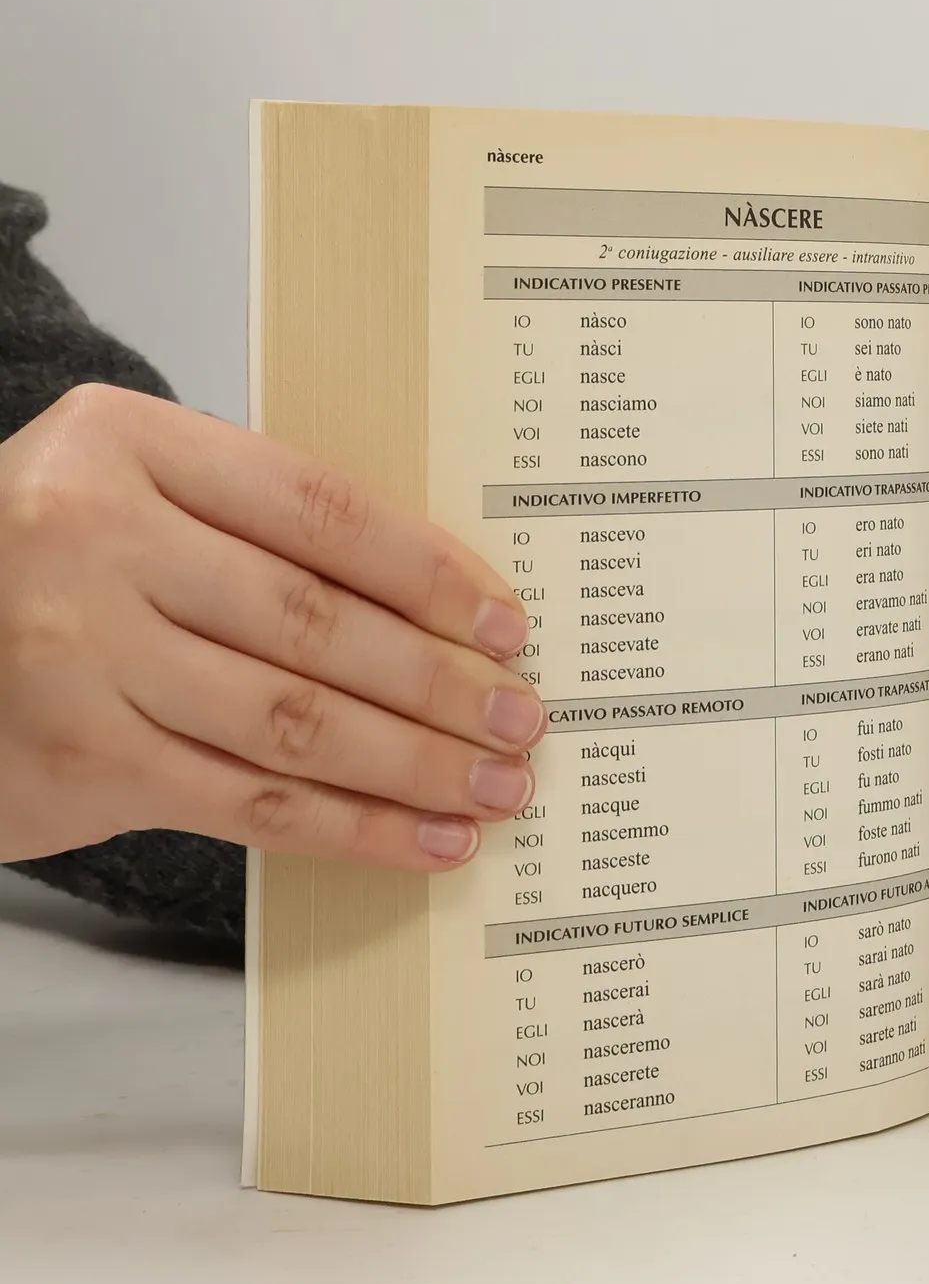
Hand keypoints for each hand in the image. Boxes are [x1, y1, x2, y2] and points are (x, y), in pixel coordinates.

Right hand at [0, 383, 543, 870]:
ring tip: (494, 785)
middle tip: (523, 717)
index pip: (320, 510)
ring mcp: (75, 656)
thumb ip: (259, 522)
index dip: (429, 572)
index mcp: (127, 443)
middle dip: (439, 682)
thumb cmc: (49, 555)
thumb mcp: (137, 490)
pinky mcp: (75, 762)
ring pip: (291, 722)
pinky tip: (420, 839)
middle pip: (315, 623)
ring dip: (412, 764)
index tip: (505, 622)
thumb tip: (441, 595)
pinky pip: (245, 800)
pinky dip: (347, 826)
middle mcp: (93, 540)